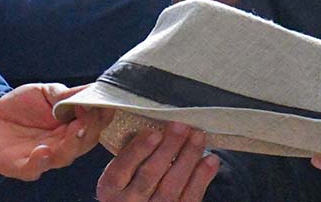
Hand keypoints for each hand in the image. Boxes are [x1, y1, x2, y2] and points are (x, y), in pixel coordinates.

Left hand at [0, 83, 110, 180]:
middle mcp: (63, 143)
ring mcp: (44, 156)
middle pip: (86, 141)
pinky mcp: (22, 166)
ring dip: (73, 144)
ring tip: (76, 130)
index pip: (96, 122)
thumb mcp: (45, 92)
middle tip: (90, 116)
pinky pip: (34, 168)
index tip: (104, 102)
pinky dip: (40, 162)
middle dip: (91, 129)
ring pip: (65, 156)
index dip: (102, 113)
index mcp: (72, 125)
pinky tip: (42, 150)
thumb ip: (66, 94)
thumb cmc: (20, 107)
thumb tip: (93, 88)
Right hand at [96, 123, 218, 201]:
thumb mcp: (120, 177)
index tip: (154, 133)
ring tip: (198, 136)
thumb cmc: (131, 188)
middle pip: (150, 174)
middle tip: (182, 126)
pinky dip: (202, 177)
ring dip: (188, 157)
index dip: (138, 150)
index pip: (120, 169)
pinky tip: (210, 160)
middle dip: (168, 147)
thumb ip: (132, 158)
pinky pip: (190, 198)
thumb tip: (158, 129)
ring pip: (171, 185)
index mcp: (110, 190)